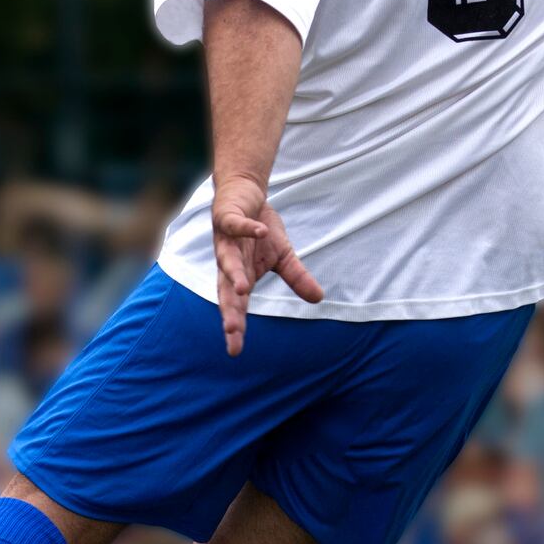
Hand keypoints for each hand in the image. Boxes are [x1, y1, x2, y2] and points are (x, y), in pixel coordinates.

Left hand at [211, 179, 322, 356]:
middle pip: (225, 291)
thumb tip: (319, 299)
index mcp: (239, 276)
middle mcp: (228, 262)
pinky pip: (237, 225)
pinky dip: (249, 229)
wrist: (245, 193)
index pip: (237, 306)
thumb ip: (296, 278)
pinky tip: (261, 233)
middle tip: (232, 331)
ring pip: (226, 260)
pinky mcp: (226, 218)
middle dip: (229, 311)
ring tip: (242, 290)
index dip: (236, 326)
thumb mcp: (283, 256)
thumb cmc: (260, 230)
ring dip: (233, 274)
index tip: (235, 351)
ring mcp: (225, 241)